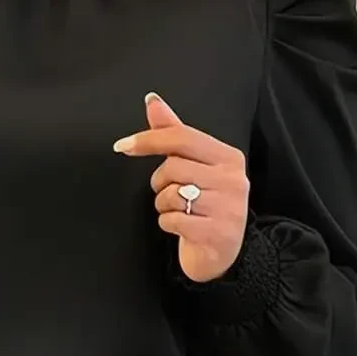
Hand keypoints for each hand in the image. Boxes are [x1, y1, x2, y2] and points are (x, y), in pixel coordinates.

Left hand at [114, 93, 249, 282]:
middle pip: (173, 167)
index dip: (148, 139)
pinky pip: (173, 221)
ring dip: (163, 205)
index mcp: (228, 157)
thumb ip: (173, 133)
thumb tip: (153, 101)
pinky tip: (181, 227)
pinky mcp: (218, 233)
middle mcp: (233, 179)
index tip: (123, 146)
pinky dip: (167, 224)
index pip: (182, 137)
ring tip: (177, 211)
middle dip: (160, 182)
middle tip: (169, 192)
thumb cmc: (204, 206)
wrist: (222, 254)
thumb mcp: (194, 167)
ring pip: (172, 194)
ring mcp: (228, 207)